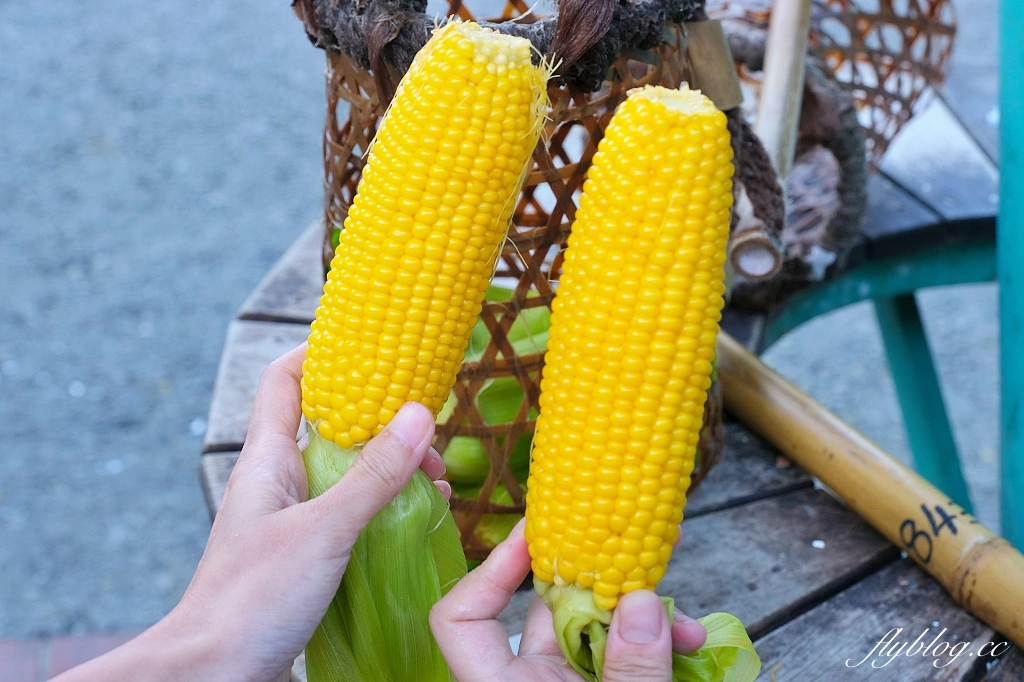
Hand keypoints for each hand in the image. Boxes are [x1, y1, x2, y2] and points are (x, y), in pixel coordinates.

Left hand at [52, 345, 447, 681]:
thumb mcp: (323, 530)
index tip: (371, 342)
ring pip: (347, 471)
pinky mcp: (306, 552)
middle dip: (381, 417)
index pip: (286, 378)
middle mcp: (278, 480)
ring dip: (390, 466)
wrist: (211, 673)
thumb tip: (419, 412)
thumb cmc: (251, 598)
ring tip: (435, 478)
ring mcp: (292, 517)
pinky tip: (419, 516)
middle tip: (428, 428)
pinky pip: (351, 512)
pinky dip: (385, 505)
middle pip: (330, 423)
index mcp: (268, 458)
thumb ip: (372, 475)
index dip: (322, 351)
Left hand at [430, 523, 706, 681]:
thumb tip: (640, 601)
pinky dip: (648, 646)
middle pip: (540, 613)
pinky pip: (615, 657)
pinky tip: (689, 641)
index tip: (537, 539)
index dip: (488, 571)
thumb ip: (634, 673)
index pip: (459, 620)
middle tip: (640, 572)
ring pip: (589, 632)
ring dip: (638, 617)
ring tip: (686, 623)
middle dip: (596, 588)